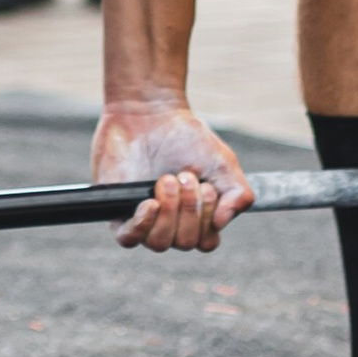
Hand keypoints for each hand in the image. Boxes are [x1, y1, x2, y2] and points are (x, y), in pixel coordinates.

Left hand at [91, 99, 252, 252]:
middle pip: (184, 243)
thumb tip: (221, 223)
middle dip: (188, 209)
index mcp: (196, 216)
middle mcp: (171, 222)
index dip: (207, 220)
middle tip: (183, 176)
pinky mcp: (119, 210)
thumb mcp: (223, 161)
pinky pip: (129, 239)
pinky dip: (142, 225)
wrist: (149, 113)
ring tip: (165, 180)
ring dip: (168, 212)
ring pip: (159, 243)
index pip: (206, 242)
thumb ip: (238, 193)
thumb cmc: (186, 137)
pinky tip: (149, 202)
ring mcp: (145, 218)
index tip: (206, 187)